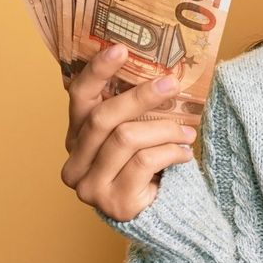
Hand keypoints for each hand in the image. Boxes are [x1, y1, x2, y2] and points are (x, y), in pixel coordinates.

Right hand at [60, 43, 196, 220]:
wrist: (161, 214)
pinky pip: (145, 162)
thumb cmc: (147, 165)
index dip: (97, 71)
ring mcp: (90, 186)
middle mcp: (75, 163)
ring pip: (127, 138)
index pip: (79, 97)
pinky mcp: (114, 203)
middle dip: (141, 97)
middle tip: (171, 84)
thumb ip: (133, 111)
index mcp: (76, 138)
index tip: (120, 48)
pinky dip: (171, 152)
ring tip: (188, 133)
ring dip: (165, 130)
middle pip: (104, 117)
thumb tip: (160, 69)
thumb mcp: (136, 133)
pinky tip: (185, 154)